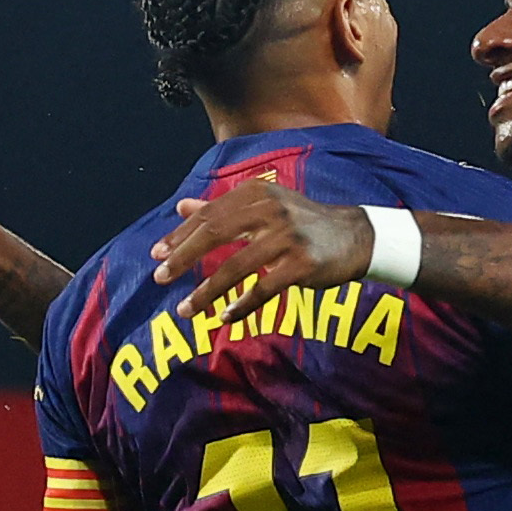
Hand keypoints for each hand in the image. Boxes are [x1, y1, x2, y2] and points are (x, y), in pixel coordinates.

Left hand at [151, 173, 362, 300]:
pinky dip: (242, 305)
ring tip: (186, 310)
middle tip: (160, 278)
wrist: (355, 237)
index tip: (156, 255)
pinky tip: (225, 317)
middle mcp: (270, 210)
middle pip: (216, 233)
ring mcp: (288, 236)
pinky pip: (264, 288)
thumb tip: (181, 207)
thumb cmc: (303, 223)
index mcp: (257, 193)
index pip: (209, 215)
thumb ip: (222, 208)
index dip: (180, 236)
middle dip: (183, 257)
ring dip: (208, 291)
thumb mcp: (264, 208)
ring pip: (236, 266)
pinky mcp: (303, 264)